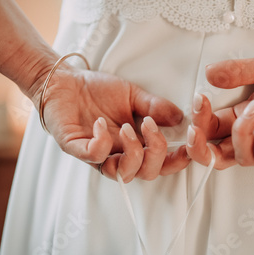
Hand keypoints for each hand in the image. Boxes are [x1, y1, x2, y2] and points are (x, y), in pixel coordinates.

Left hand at [35, 66, 189, 181]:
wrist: (64, 80)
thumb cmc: (98, 91)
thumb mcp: (133, 95)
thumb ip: (156, 107)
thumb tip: (181, 117)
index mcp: (134, 145)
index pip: (160, 163)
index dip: (177, 161)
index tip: (189, 145)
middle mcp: (117, 155)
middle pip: (145, 174)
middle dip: (156, 155)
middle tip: (151, 126)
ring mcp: (96, 154)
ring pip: (121, 174)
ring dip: (132, 153)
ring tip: (128, 127)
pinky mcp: (74, 147)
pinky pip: (93, 156)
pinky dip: (101, 143)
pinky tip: (101, 123)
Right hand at [186, 53, 253, 170]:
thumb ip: (238, 71)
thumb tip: (207, 73)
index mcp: (244, 116)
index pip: (211, 128)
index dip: (199, 119)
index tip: (199, 98)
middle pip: (217, 155)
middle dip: (200, 147)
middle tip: (197, 129)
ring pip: (243, 158)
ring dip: (241, 136)